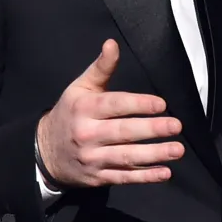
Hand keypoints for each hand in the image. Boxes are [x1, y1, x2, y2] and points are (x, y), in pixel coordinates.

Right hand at [36, 39, 183, 187]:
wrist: (44, 152)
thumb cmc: (69, 114)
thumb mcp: (80, 88)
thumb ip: (101, 67)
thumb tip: (112, 43)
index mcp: (84, 108)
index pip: (115, 105)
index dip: (138, 104)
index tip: (161, 104)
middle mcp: (87, 134)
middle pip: (123, 132)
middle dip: (152, 129)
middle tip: (176, 126)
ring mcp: (93, 158)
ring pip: (126, 157)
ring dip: (154, 154)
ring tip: (177, 150)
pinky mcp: (98, 177)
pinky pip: (124, 177)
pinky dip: (145, 176)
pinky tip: (165, 172)